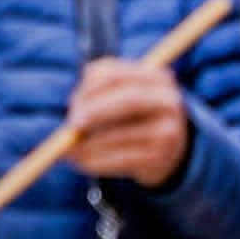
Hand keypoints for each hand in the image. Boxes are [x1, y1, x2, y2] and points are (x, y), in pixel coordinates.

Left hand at [59, 56, 189, 187]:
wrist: (164, 151)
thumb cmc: (129, 117)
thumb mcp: (115, 98)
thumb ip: (91, 96)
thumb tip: (73, 119)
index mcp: (154, 77)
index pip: (117, 75)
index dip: (91, 88)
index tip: (73, 101)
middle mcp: (167, 101)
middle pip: (130, 99)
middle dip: (97, 111)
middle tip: (73, 125)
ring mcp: (169, 130)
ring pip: (124, 135)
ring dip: (91, 143)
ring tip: (70, 149)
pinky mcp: (161, 158)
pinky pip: (124, 159)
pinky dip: (98, 161)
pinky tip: (83, 163)